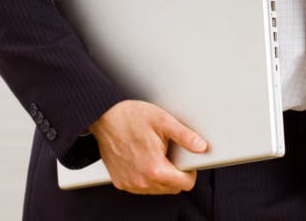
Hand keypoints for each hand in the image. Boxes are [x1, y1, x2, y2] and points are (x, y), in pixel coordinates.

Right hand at [87, 99, 207, 194]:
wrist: (103, 116)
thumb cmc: (130, 116)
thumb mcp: (162, 120)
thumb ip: (184, 135)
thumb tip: (201, 146)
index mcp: (155, 169)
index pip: (185, 184)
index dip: (190, 172)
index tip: (186, 162)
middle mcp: (141, 181)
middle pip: (172, 189)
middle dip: (176, 174)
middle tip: (169, 153)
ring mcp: (130, 184)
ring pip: (157, 189)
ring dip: (161, 176)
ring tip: (155, 153)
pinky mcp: (120, 182)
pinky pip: (141, 187)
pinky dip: (146, 177)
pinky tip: (143, 158)